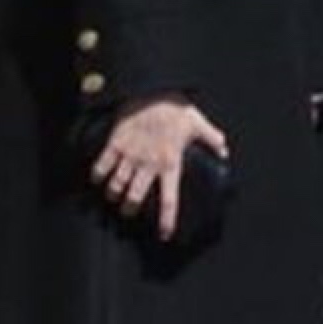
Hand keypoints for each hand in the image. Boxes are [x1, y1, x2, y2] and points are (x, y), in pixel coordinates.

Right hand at [90, 97, 229, 243]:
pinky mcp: (115, 144)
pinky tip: (97, 180)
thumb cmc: (175, 107)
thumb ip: (211, 139)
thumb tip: (225, 152)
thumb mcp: (197, 122)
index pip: (169, 200)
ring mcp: (130, 155)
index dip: (167, 220)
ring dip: (113, 195)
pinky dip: (98, 175)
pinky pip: (102, 165)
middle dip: (129, 209)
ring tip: (113, 198)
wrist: (151, 89)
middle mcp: (148, 164)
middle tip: (128, 211)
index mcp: (170, 163)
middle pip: (135, 198)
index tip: (164, 235)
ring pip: (117, 185)